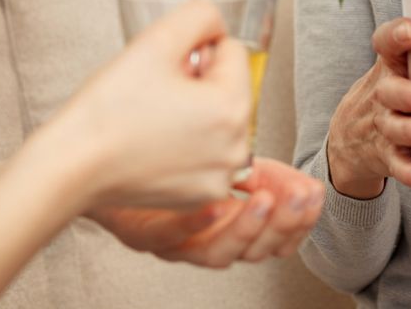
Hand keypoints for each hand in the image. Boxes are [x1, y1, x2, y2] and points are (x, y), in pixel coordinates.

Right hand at [51, 0, 251, 210]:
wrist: (73, 164)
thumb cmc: (108, 109)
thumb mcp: (156, 40)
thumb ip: (198, 16)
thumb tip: (215, 23)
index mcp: (231, 107)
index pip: (233, 52)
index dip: (196, 50)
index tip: (166, 67)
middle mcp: (235, 148)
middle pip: (229, 88)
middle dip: (198, 81)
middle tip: (156, 90)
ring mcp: (219, 176)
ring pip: (218, 120)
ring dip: (194, 111)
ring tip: (153, 116)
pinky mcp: (200, 196)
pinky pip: (206, 152)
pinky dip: (187, 142)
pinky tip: (153, 140)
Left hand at [91, 158, 324, 267]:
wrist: (96, 157)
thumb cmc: (161, 158)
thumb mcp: (221, 162)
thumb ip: (259, 171)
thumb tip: (304, 181)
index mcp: (228, 227)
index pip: (275, 239)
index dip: (299, 221)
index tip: (314, 194)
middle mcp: (203, 242)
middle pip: (252, 251)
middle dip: (283, 224)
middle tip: (300, 197)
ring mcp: (172, 242)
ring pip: (215, 252)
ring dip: (245, 228)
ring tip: (263, 199)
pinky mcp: (141, 232)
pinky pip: (168, 237)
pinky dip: (193, 223)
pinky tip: (212, 201)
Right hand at [325, 16, 410, 198]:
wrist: (349, 138)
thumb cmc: (393, 94)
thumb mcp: (399, 70)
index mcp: (389, 67)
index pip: (385, 45)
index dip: (395, 36)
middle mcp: (383, 94)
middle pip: (391, 91)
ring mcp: (382, 126)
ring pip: (395, 128)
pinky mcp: (384, 155)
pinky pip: (396, 164)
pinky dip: (410, 172)